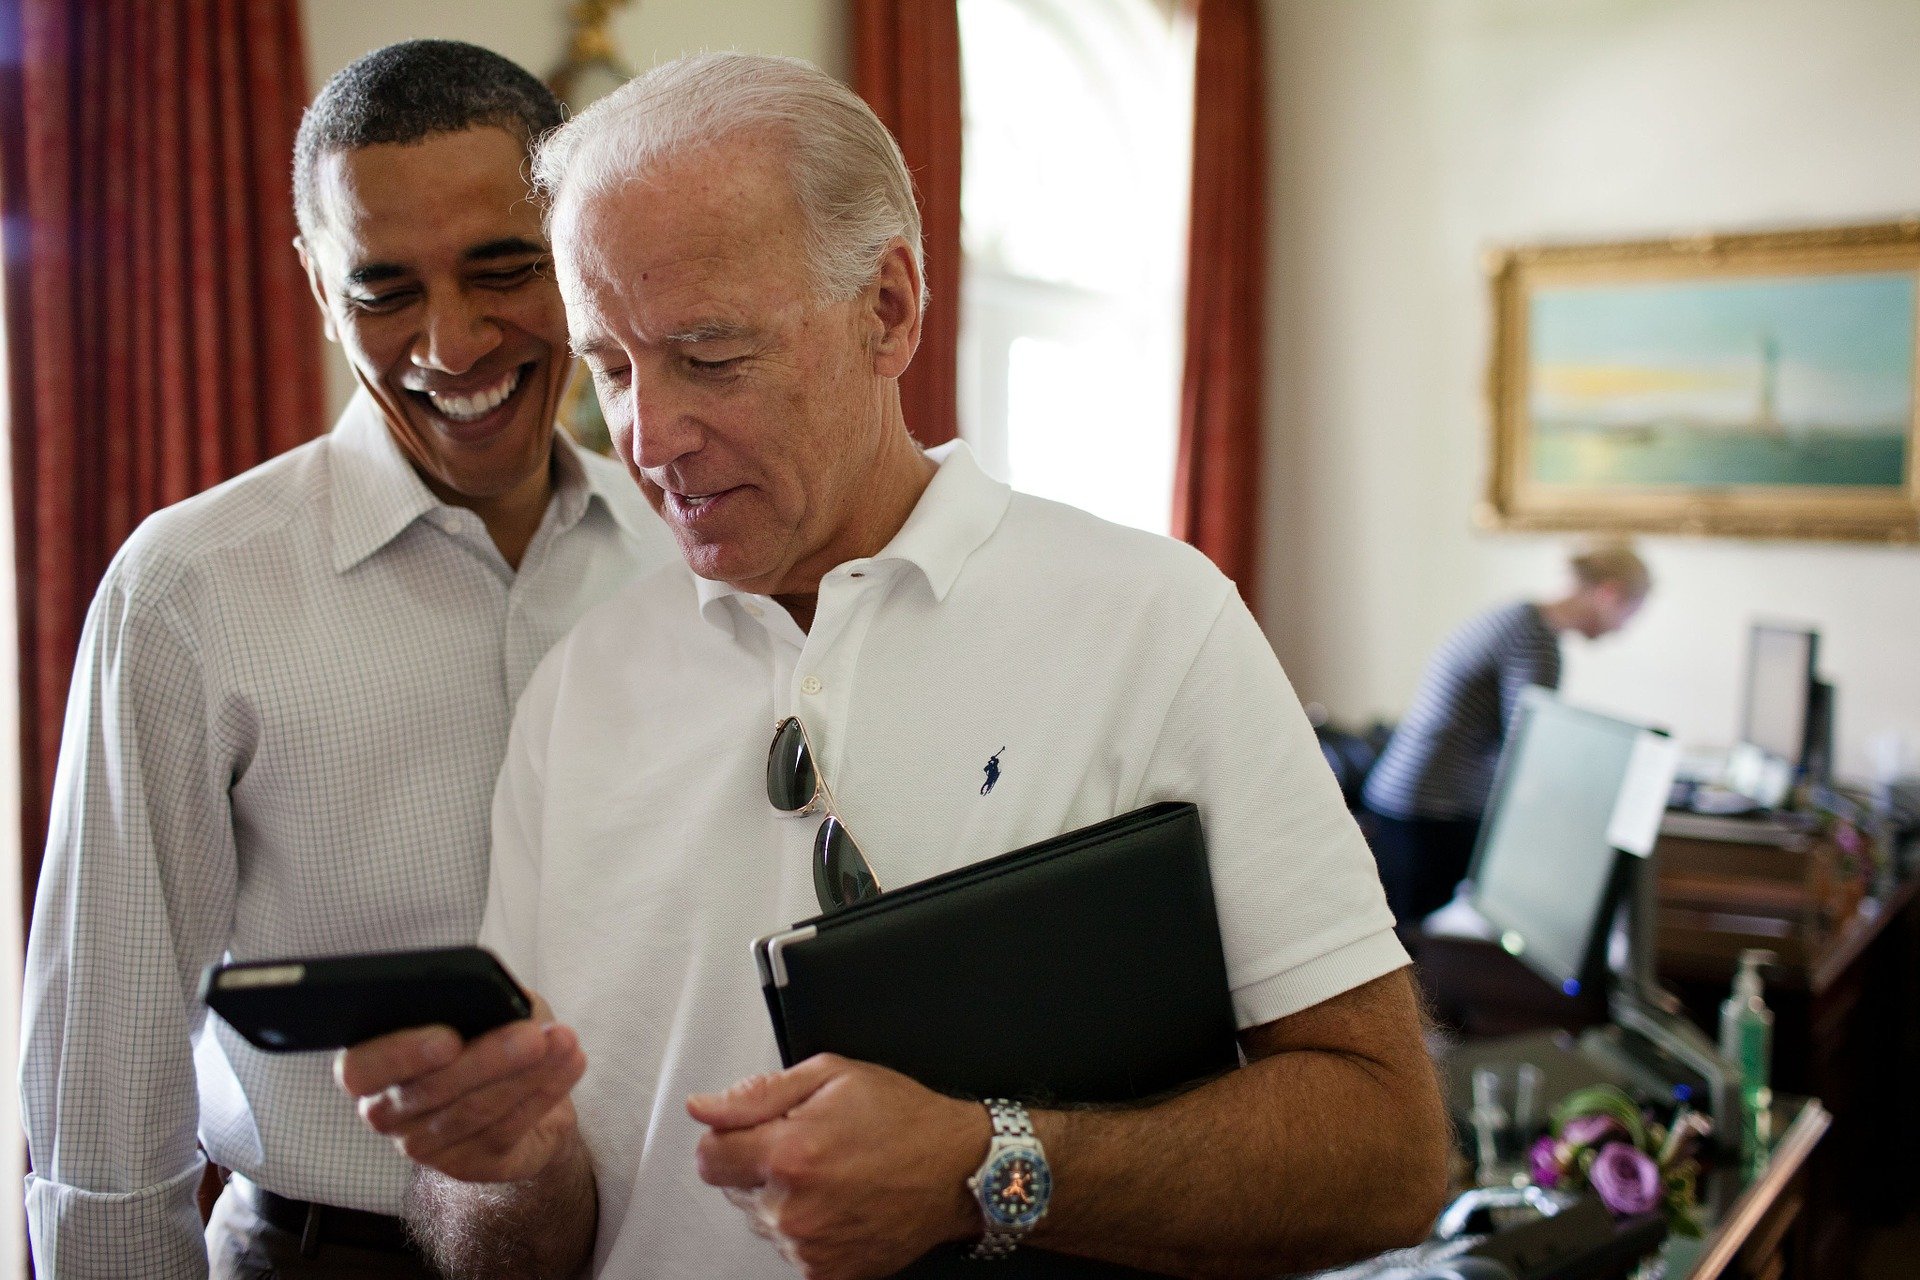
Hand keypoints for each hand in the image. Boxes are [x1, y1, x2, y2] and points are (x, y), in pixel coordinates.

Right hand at [335, 992, 587, 1183]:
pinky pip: (507, 1130)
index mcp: (374, 1066)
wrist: (523, 1091)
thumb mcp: (484, 1006)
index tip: (449, 1038)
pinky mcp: (470, 1165)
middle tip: (533, 1035)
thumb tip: (498, 999)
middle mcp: (390, 1112)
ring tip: (564, 1040)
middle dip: (488, 1060)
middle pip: (432, 1091)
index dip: (401, 1056)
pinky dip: (545, 1092)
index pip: (360, 1070)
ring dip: (527, 1074)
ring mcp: (427, 1146)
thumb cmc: (490, 1032)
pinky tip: (571, 1063)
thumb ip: (480, 998)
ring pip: (475, 1111)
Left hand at [689, 1054, 989, 1279]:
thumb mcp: (832, 1076)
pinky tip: (841, 1202)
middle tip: (812, 1145)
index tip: (760, 1130)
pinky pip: (791, 1248)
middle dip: (761, 1164)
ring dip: (784, 1198)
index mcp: (788, 1153)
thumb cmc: (905, 1120)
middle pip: (734, 1189)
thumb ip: (757, 1094)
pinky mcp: (826, 1273)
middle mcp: (793, 1208)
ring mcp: (809, 1248)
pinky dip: (808, 1227)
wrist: (959, 1170)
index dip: (731, 1136)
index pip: (708, 1157)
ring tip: (834, 1174)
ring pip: (762, 1220)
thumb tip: (704, 1107)